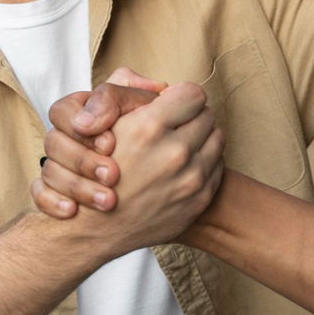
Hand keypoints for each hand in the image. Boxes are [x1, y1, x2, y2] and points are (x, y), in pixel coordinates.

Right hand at [31, 82, 221, 256]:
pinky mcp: (199, 200)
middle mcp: (175, 153)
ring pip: (217, 139)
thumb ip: (134, 93)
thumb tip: (167, 88)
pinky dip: (204, 163)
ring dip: (201, 138)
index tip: (171, 105)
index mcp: (150, 127)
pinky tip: (183, 166)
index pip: (194, 94)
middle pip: (207, 115)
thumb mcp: (106, 122)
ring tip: (179, 144)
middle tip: (174, 125)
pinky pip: (218, 167)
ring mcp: (190, 179)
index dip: (180, 97)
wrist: (95, 226)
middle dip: (191, 117)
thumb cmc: (96, 168)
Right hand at [35, 69, 167, 216]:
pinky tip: (72, 211)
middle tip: (113, 175)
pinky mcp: (53, 191)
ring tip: (108, 202)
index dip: (84, 124)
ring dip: (77, 186)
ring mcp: (58, 164)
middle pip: (54, 141)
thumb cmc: (148, 134)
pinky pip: (39, 194)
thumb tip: (148, 88)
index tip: (111, 143)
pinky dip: (52, 202)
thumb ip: (138, 96)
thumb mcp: (143, 109)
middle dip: (84, 160)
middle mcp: (67, 136)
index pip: (63, 109)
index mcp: (83, 111)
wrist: (149, 180)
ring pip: (48, 171)